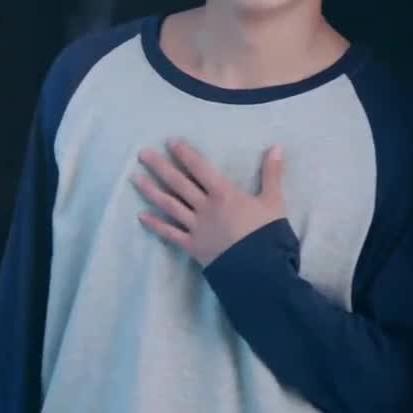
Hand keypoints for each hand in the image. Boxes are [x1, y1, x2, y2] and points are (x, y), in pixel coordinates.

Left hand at [132, 139, 285, 266]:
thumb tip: (277, 146)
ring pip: (169, 205)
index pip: (199, 168)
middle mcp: (204, 207)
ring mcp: (195, 227)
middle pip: (178, 183)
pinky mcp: (192, 246)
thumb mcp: (274, 201)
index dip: (185, 154)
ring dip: (151, 190)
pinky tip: (140, 216)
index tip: (169, 142)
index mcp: (223, 194)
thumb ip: (272, 173)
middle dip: (160, 166)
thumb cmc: (269, 234)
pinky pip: (170, 233)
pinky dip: (155, 225)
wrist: (262, 270)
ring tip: (135, 178)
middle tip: (142, 153)